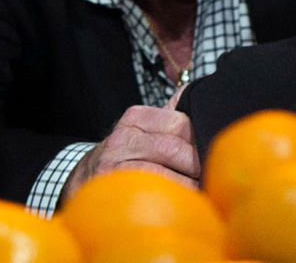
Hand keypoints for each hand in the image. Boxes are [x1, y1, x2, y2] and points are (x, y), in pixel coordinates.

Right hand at [61, 87, 199, 199]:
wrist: (87, 177)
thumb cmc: (127, 154)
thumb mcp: (144, 129)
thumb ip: (172, 115)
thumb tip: (201, 96)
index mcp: (135, 118)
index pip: (180, 123)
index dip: (199, 140)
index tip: (208, 152)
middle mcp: (122, 138)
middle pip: (171, 148)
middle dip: (195, 165)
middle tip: (207, 175)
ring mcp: (114, 165)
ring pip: (163, 173)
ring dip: (186, 185)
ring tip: (197, 190)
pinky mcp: (114, 190)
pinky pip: (150, 193)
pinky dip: (170, 197)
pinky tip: (179, 200)